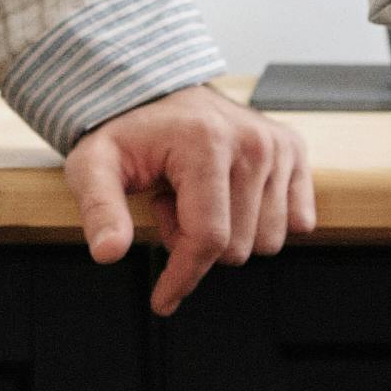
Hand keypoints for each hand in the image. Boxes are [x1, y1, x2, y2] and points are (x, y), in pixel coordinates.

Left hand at [59, 83, 316, 319]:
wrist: (156, 90)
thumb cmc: (125, 132)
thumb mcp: (93, 165)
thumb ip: (99, 208)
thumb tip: (109, 252)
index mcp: (205, 144)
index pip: (208, 239)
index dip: (182, 277)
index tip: (162, 300)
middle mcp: (251, 142)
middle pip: (238, 247)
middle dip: (197, 242)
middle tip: (171, 203)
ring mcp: (277, 145)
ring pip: (267, 241)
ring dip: (228, 232)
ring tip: (196, 195)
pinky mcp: (292, 149)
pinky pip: (296, 222)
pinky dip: (259, 220)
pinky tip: (229, 193)